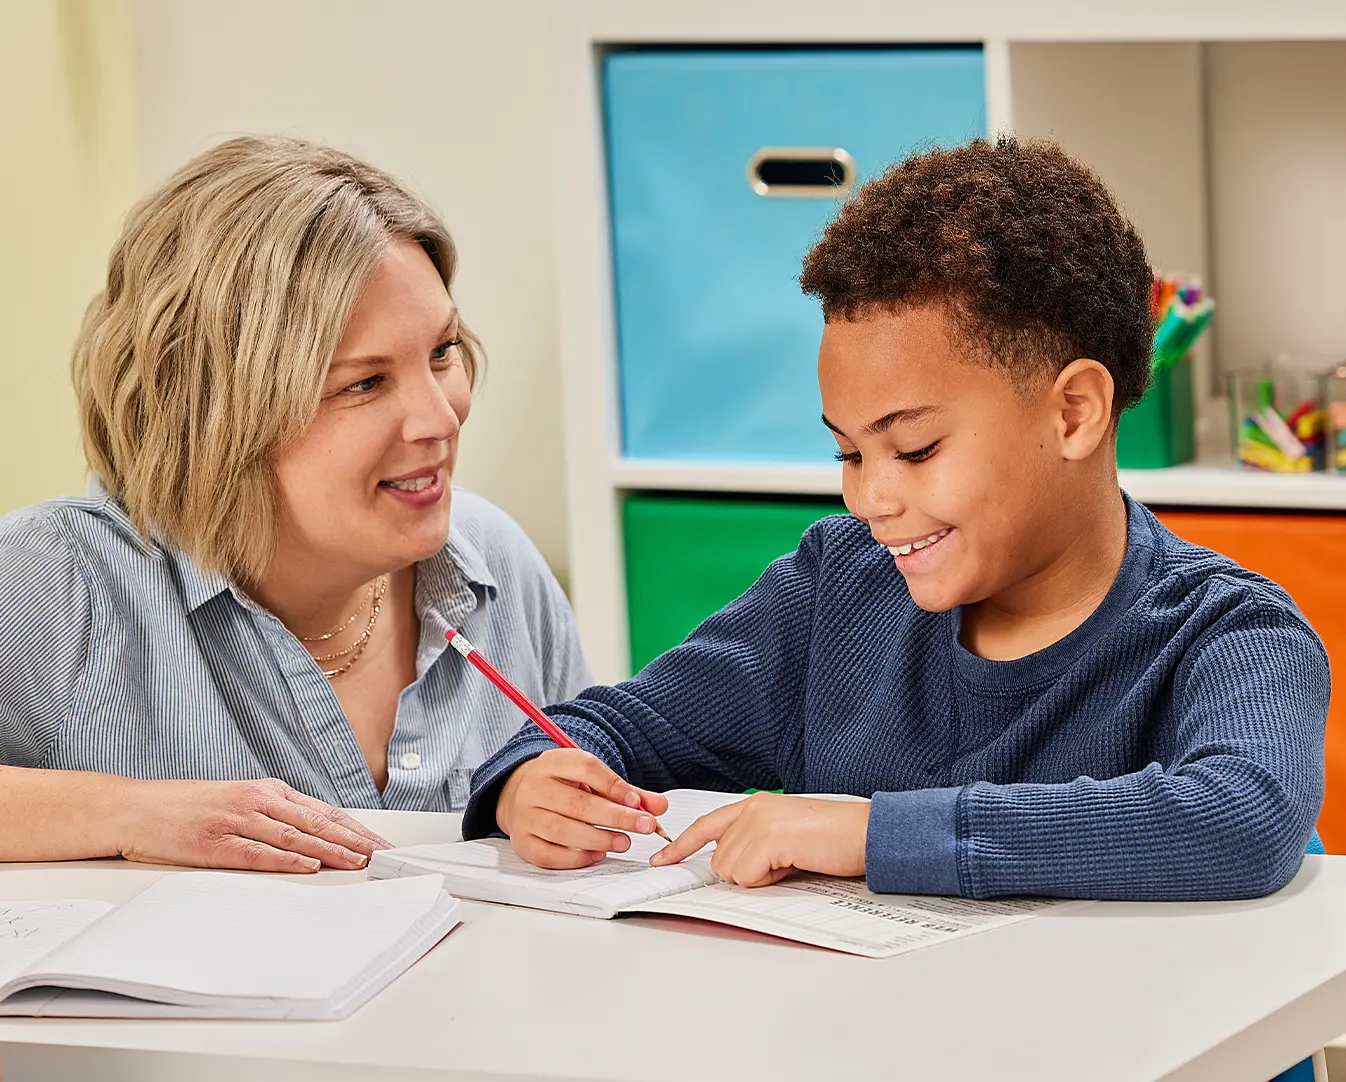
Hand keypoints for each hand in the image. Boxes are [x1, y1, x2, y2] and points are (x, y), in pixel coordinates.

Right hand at [117, 778, 392, 872]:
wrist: (136, 809)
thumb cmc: (190, 807)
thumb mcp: (240, 801)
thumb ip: (276, 815)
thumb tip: (317, 835)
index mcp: (268, 790)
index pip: (323, 811)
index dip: (355, 828)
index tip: (381, 844)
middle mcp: (258, 801)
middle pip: (316, 823)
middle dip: (354, 841)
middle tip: (383, 856)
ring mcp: (237, 821)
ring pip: (295, 837)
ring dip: (330, 851)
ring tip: (358, 862)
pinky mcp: (215, 843)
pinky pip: (258, 853)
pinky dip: (287, 860)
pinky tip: (309, 866)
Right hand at [496, 748, 668, 869]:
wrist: (519, 794)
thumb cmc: (564, 786)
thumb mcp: (592, 779)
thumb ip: (626, 793)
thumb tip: (659, 806)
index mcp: (553, 762)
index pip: (585, 768)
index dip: (614, 786)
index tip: (638, 802)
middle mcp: (534, 787)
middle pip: (577, 803)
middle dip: (615, 817)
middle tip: (644, 826)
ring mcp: (524, 816)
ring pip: (563, 831)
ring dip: (599, 839)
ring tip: (624, 842)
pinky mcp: (522, 842)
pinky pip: (548, 855)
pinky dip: (576, 858)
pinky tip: (598, 855)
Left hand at [651, 793, 868, 886]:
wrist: (866, 834)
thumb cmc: (834, 839)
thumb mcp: (787, 836)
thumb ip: (756, 843)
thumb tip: (731, 869)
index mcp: (755, 805)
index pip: (707, 825)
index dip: (681, 846)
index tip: (661, 861)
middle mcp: (752, 808)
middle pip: (719, 860)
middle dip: (747, 874)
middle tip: (784, 862)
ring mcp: (758, 821)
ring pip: (730, 871)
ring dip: (760, 878)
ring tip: (792, 860)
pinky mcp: (768, 838)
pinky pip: (747, 876)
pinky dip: (769, 880)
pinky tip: (794, 862)